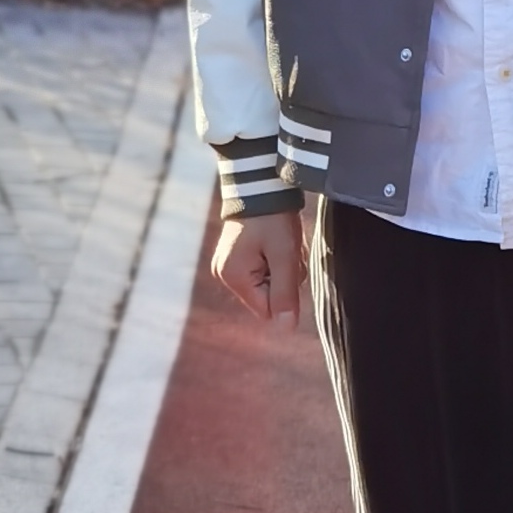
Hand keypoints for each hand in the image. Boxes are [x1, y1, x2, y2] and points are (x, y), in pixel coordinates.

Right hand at [213, 207, 307, 331]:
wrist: (261, 183)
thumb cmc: (273, 218)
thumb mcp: (285, 256)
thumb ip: (285, 293)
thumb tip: (286, 329)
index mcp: (233, 277)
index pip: (267, 308)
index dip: (285, 290)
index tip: (287, 262)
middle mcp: (225, 273)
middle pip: (268, 295)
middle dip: (285, 276)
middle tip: (288, 249)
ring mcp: (229, 264)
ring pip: (269, 282)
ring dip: (284, 265)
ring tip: (282, 240)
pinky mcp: (237, 255)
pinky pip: (264, 269)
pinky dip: (277, 257)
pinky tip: (277, 239)